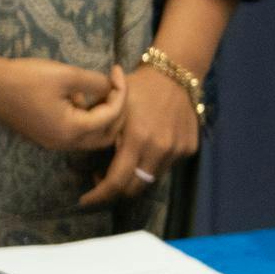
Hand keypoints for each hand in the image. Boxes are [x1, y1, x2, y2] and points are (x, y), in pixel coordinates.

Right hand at [0, 57, 126, 152]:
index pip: (112, 116)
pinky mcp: (47, 135)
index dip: (121, 91)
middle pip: (107, 134)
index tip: (117, 69)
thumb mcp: (67, 76)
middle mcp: (64, 143)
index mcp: (72, 131)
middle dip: (117, 110)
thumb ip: (96, 83)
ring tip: (99, 88)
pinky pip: (77, 131)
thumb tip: (111, 87)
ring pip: (92, 135)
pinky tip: (79, 95)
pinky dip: (87, 116)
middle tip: (115, 84)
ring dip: (102, 114)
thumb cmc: (28, 79)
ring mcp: (54, 141)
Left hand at [80, 65, 199, 206]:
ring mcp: (177, 150)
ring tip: (126, 163)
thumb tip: (84, 161)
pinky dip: (154, 163)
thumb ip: (102, 135)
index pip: (116, 182)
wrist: (175, 73)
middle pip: (134, 188)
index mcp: (137, 139)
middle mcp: (159, 149)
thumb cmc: (139, 88)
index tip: (85, 200)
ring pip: (151, 178)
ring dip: (136, 177)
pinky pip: (167, 166)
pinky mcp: (189, 147)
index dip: (98, 196)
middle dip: (115, 191)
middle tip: (104, 181)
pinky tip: (148, 148)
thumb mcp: (114, 107)